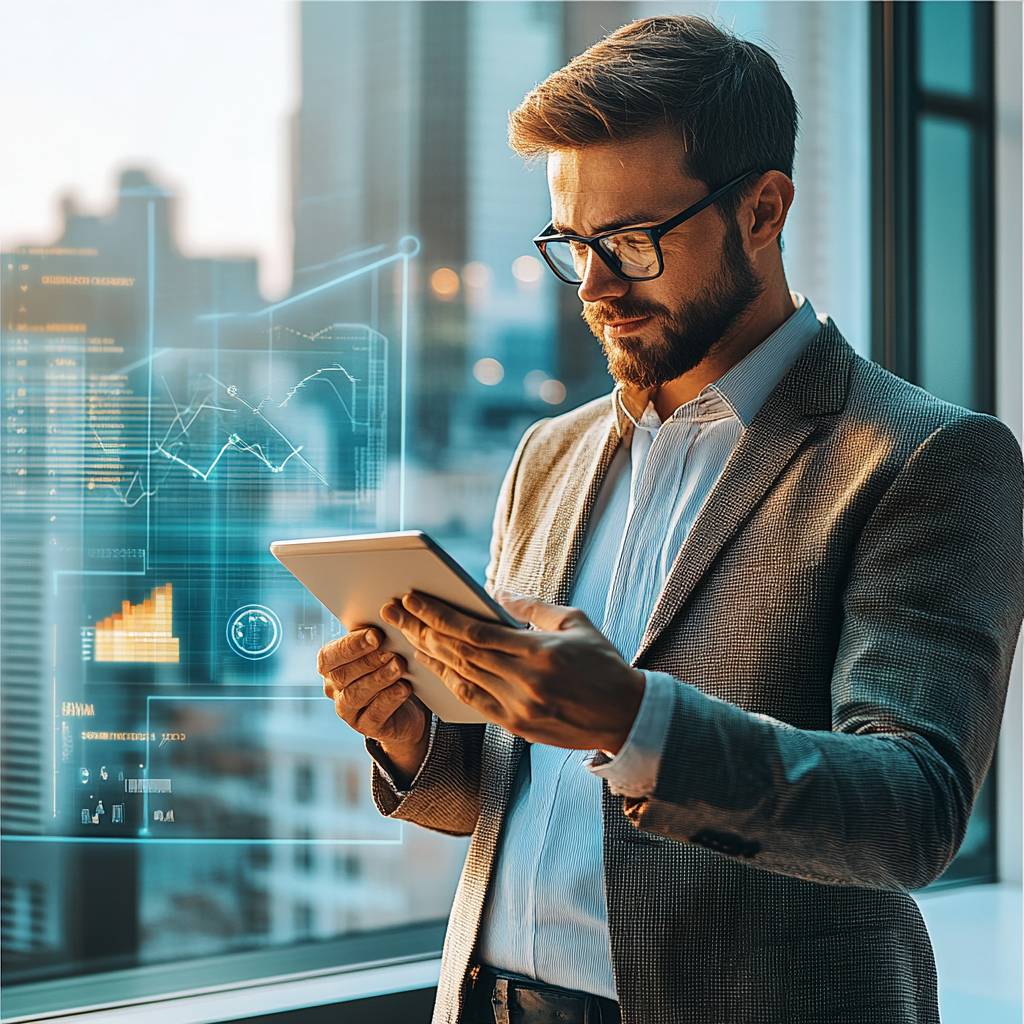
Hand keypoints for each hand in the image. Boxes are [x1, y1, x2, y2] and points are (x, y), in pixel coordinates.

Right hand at [317, 627, 428, 765]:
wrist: (407, 706)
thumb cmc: (388, 667)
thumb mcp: (379, 650)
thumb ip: (374, 637)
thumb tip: (387, 614)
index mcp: (330, 666)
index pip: (330, 656)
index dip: (351, 646)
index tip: (376, 635)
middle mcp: (334, 689)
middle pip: (343, 676)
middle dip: (368, 661)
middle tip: (392, 651)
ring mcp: (348, 711)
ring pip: (357, 695)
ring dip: (380, 678)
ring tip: (400, 666)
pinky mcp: (366, 728)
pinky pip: (374, 714)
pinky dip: (390, 699)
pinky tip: (405, 688)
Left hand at [379, 589, 644, 752]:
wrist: (626, 716)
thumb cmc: (603, 663)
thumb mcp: (574, 622)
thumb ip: (532, 608)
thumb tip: (497, 591)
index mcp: (539, 652)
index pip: (474, 631)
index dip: (438, 614)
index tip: (414, 599)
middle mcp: (524, 682)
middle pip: (459, 653)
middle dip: (422, 629)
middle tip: (395, 612)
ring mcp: (519, 708)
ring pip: (460, 678)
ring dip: (429, 655)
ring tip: (406, 635)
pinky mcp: (518, 726)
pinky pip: (473, 702)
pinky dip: (450, 683)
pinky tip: (433, 667)